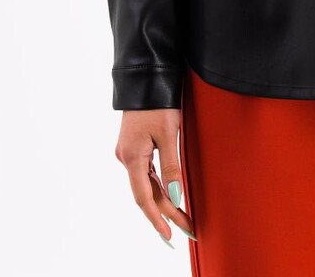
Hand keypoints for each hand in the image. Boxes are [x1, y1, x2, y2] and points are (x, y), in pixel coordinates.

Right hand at [114, 109, 196, 246]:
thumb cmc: (159, 103)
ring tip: (182, 217)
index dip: (157, 219)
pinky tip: (169, 196)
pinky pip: (145, 173)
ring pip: (146, 184)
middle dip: (166, 212)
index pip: (144, 198)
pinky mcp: (133, 147)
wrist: (146, 78)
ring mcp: (128, 152)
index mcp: (132, 157)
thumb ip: (171, 167)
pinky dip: (157, 186)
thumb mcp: (169, 134)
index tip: (170, 236)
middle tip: (188, 227)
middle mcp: (126, 158)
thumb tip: (175, 196)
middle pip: (146, 193)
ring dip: (163, 201)